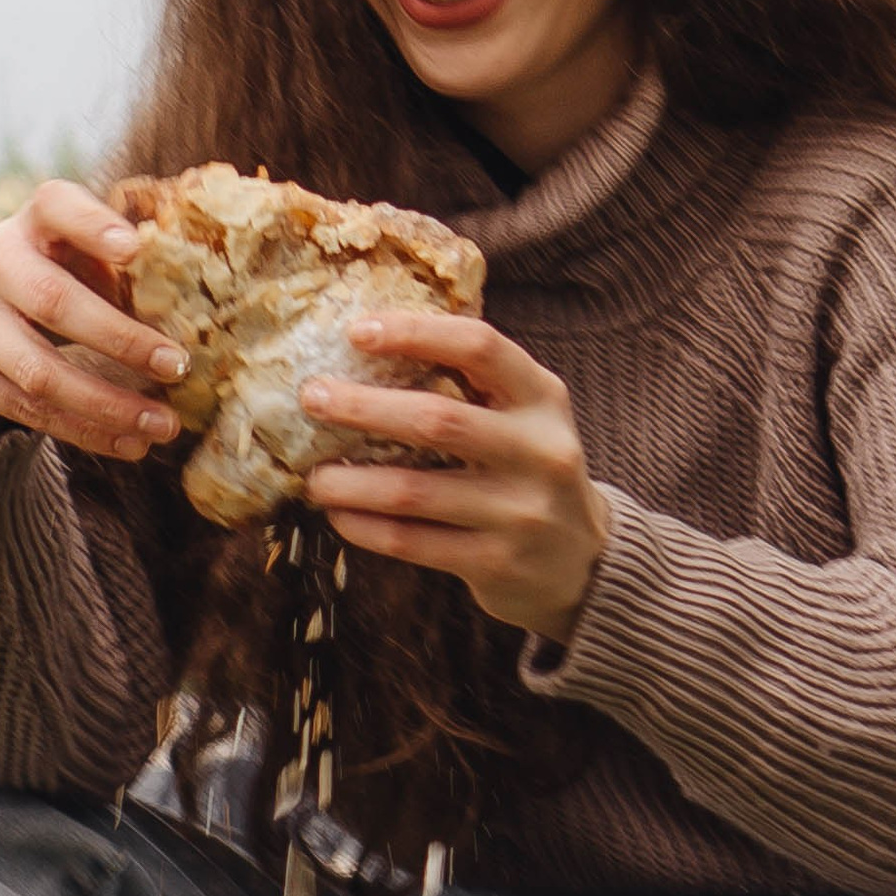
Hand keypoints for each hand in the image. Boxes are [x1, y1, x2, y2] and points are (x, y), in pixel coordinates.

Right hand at [0, 180, 192, 462]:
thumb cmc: (53, 276)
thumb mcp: (77, 253)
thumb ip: (120, 264)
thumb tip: (196, 303)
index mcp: (30, 222)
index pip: (56, 205)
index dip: (93, 225)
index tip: (135, 249)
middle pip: (53, 302)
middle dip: (121, 340)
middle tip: (177, 367)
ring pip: (38, 372)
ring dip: (107, 405)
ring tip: (163, 425)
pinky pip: (25, 410)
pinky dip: (82, 431)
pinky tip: (128, 442)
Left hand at [301, 313, 608, 643]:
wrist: (583, 563)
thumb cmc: (529, 469)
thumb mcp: (525, 416)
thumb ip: (473, 383)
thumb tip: (369, 343)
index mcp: (542, 398)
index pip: (479, 347)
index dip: (416, 333)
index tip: (356, 332)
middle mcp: (539, 451)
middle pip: (438, 420)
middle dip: (363, 407)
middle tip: (311, 397)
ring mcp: (520, 513)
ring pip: (414, 492)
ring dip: (351, 482)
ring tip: (313, 476)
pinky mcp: (496, 563)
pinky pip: (413, 542)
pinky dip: (366, 528)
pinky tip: (341, 516)